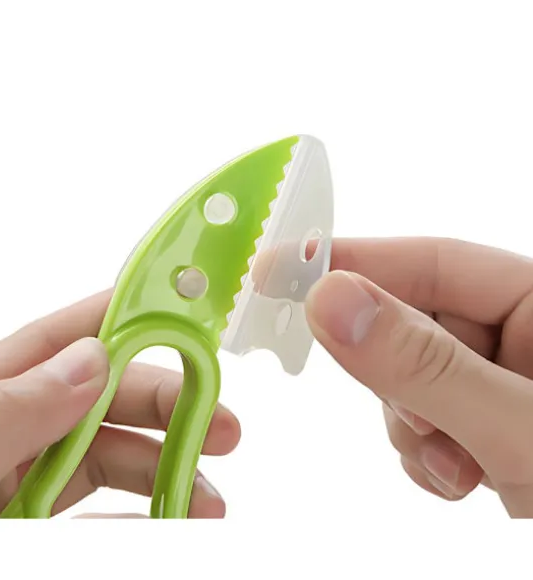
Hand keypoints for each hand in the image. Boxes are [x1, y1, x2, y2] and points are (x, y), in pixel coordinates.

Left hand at [0, 290, 239, 517]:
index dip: (117, 321)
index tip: (178, 316)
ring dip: (160, 467)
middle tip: (218, 422)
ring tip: (204, 496)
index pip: (52, 344)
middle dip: (163, 406)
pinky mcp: (27, 528)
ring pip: (103, 456)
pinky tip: (165, 523)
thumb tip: (87, 363)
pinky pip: (91, 512)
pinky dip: (135, 514)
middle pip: (96, 400)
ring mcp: (12, 486)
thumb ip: (3, 416)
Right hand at [306, 237, 532, 517]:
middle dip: (393, 372)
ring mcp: (498, 381)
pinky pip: (418, 415)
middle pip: (414, 321)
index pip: (436, 262)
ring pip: (406, 375)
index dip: (356, 261)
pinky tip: (457, 477)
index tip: (281, 268)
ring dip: (408, 422)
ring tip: (455, 467)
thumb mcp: (523, 432)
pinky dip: (418, 448)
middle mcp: (524, 335)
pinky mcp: (479, 420)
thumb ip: (426, 368)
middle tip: (410, 416)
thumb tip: (332, 302)